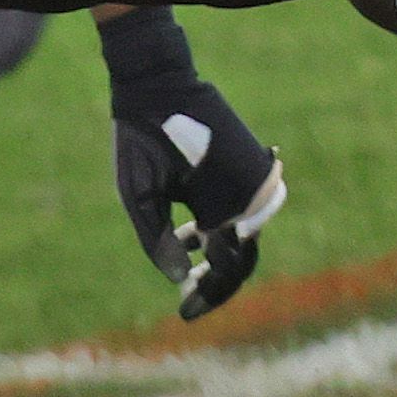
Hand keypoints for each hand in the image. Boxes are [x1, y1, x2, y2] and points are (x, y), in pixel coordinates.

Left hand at [103, 12, 286, 320]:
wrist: (159, 82)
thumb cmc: (141, 137)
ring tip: (189, 278)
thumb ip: (156, 239)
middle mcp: (254, 192)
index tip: (185, 314)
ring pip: (244, 233)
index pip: (229, 266)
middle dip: (217, 281)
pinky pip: (243, 208)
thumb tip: (180, 279)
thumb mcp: (137, 192)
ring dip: (219, 257)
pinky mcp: (253, 163)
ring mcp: (258, 176)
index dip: (210, 295)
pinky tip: (190, 241)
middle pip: (243, 255)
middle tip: (189, 302)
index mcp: (228, 203)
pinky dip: (220, 229)